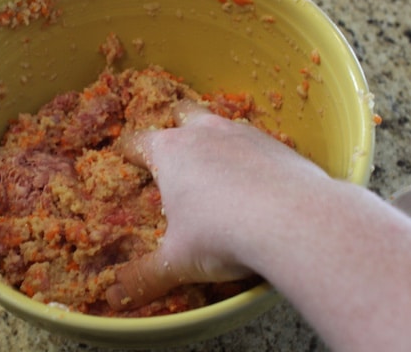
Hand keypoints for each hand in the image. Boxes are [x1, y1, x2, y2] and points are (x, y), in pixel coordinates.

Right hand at [106, 100, 327, 309]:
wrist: (296, 221)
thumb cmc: (224, 234)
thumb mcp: (177, 261)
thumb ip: (144, 277)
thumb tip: (114, 298)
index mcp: (170, 152)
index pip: (137, 142)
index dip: (127, 151)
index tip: (126, 159)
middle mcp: (204, 133)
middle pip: (181, 113)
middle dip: (175, 125)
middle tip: (175, 152)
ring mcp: (243, 134)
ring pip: (220, 122)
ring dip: (214, 139)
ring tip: (216, 168)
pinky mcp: (277, 143)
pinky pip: (255, 141)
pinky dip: (250, 155)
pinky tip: (256, 181)